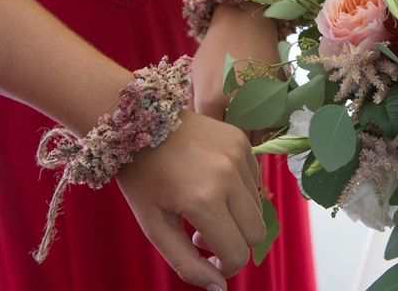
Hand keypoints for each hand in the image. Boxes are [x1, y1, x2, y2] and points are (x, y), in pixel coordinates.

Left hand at [116, 110, 264, 289]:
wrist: (139, 122)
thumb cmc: (142, 179)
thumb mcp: (155, 227)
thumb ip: (187, 265)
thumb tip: (220, 288)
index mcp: (203, 200)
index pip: (237, 253)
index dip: (224, 265)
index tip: (206, 257)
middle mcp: (228, 176)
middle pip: (256, 232)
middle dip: (234, 242)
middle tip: (203, 232)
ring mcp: (239, 154)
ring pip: (258, 207)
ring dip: (237, 215)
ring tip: (206, 206)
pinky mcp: (242, 140)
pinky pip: (255, 179)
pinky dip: (239, 190)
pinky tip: (212, 181)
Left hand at [191, 4, 280, 142]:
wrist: (245, 22)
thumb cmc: (216, 47)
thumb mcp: (196, 75)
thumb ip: (193, 106)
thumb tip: (192, 131)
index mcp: (211, 100)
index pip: (211, 138)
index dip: (212, 141)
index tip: (212, 141)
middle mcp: (236, 104)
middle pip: (235, 141)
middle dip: (231, 143)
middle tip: (227, 140)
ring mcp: (260, 101)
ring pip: (257, 138)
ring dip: (250, 138)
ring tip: (243, 131)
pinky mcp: (278, 96)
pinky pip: (272, 125)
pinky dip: (265, 129)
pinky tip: (257, 120)